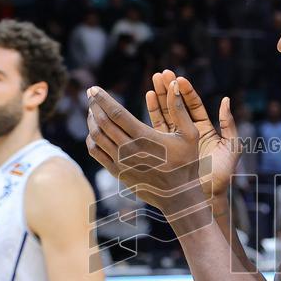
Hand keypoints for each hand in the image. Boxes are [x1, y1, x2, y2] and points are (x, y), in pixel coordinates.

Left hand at [87, 83, 210, 230]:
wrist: (178, 197)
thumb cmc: (186, 163)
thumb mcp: (190, 134)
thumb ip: (179, 108)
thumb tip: (176, 83)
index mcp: (145, 138)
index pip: (116, 113)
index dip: (102, 99)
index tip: (93, 88)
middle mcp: (129, 151)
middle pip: (103, 123)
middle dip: (94, 106)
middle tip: (91, 95)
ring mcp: (121, 163)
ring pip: (96, 137)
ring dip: (91, 121)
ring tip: (92, 111)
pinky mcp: (117, 173)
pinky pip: (96, 152)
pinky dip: (91, 139)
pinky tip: (95, 131)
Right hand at [146, 70, 240, 199]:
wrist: (208, 196)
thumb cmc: (222, 174)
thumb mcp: (231, 146)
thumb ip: (228, 124)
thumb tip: (226, 99)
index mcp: (205, 130)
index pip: (194, 106)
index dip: (186, 92)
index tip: (179, 79)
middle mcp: (188, 133)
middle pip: (178, 106)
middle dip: (170, 89)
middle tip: (162, 73)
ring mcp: (175, 140)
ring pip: (166, 113)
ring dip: (160, 96)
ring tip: (153, 80)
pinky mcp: (165, 148)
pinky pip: (157, 127)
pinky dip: (153, 112)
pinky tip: (148, 97)